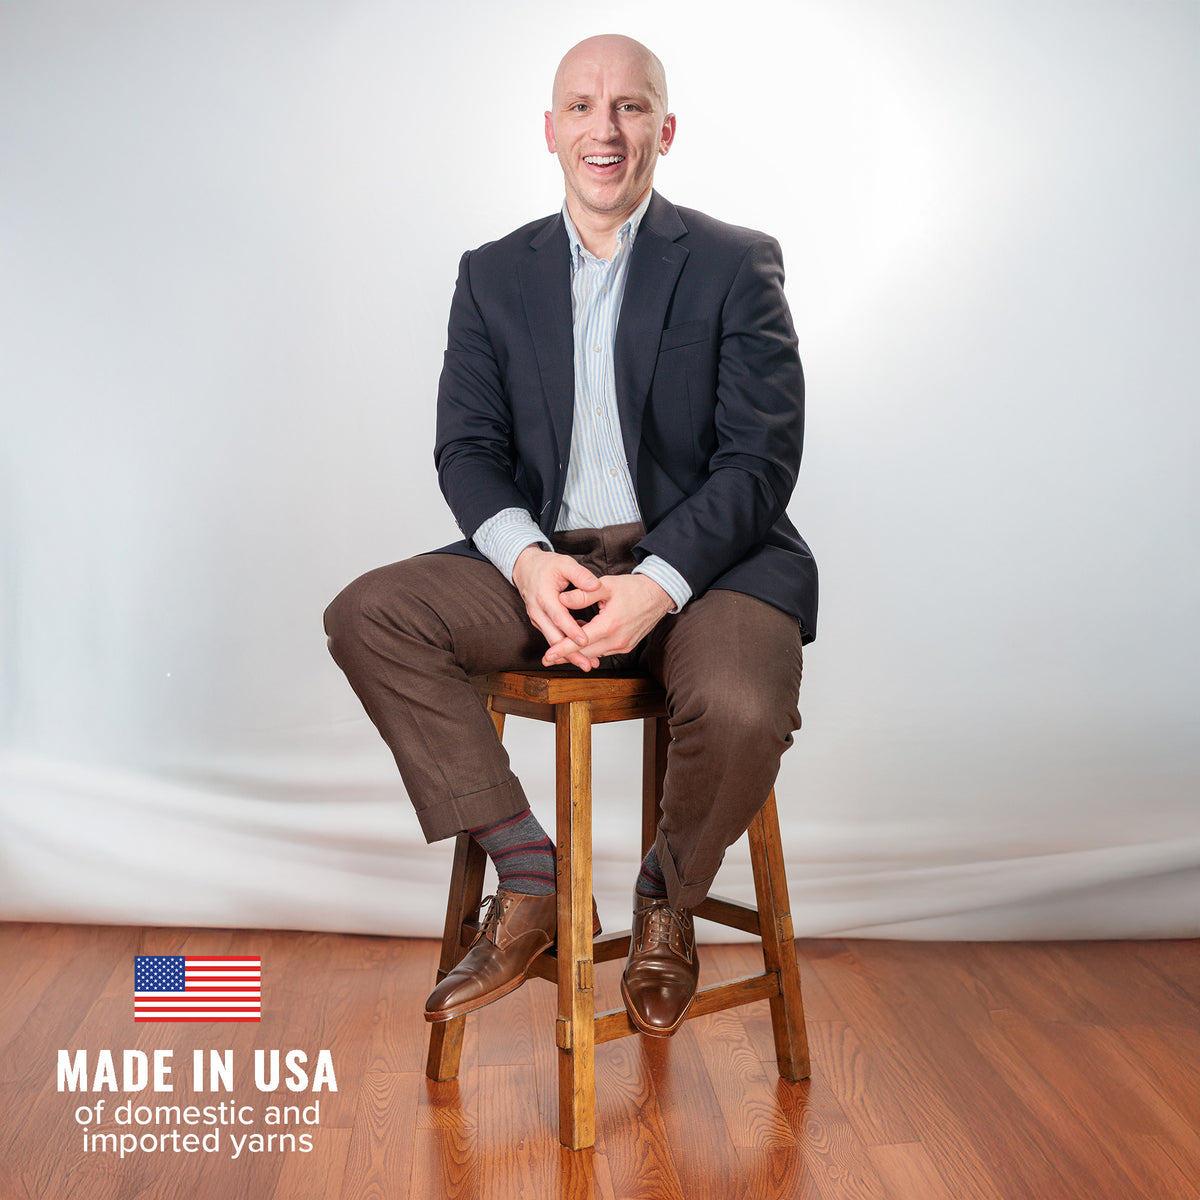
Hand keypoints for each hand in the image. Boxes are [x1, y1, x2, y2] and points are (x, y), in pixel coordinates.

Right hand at [512, 545, 602, 670]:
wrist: (525, 568)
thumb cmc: (547, 566)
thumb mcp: (564, 563)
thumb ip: (580, 574)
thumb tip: (595, 585)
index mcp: (544, 597)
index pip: (559, 617)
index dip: (571, 630)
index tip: (585, 641)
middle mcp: (538, 611)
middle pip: (554, 637)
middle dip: (570, 653)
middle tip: (587, 665)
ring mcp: (537, 619)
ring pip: (552, 641)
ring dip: (568, 654)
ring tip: (587, 664)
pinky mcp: (540, 623)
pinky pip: (552, 637)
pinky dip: (565, 647)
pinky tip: (582, 651)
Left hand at [542, 573, 673, 668]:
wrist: (658, 595)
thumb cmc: (632, 588)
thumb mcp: (606, 586)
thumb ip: (583, 594)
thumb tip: (561, 599)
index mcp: (610, 625)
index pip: (580, 641)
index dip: (561, 649)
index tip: (547, 656)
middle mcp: (617, 640)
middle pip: (585, 653)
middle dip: (565, 656)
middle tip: (547, 658)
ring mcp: (623, 645)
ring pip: (594, 654)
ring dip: (578, 652)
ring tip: (560, 648)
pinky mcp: (626, 646)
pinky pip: (604, 650)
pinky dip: (591, 647)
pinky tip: (581, 638)